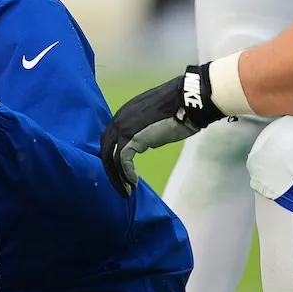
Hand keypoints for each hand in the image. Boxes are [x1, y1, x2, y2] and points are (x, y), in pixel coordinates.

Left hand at [99, 64, 223, 196]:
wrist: (186, 101)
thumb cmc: (178, 107)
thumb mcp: (155, 119)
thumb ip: (145, 130)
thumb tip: (144, 143)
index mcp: (124, 113)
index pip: (110, 138)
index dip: (112, 155)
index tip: (120, 170)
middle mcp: (119, 119)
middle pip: (105, 148)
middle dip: (110, 169)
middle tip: (119, 185)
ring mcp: (123, 128)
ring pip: (110, 157)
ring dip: (117, 176)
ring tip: (125, 190)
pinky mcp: (131, 138)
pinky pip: (122, 160)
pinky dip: (126, 174)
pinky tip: (133, 183)